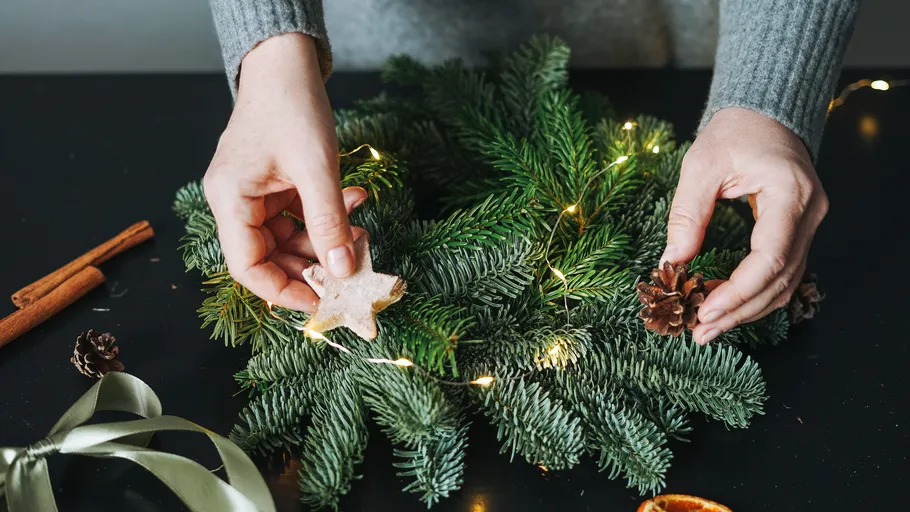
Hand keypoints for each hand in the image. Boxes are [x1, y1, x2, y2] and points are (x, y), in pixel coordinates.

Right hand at [204, 33, 366, 311]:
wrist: (287, 62)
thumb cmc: (292, 106)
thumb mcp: (316, 169)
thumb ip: (329, 222)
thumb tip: (342, 271)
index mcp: (230, 200)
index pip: (247, 267)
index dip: (284, 291)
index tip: (323, 302)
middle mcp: (236, 202)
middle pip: (271, 257)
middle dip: (314, 265)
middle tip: (354, 270)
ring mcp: (255, 194)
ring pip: (290, 238)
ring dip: (327, 240)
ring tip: (361, 232)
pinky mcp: (274, 185)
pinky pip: (299, 215)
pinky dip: (327, 216)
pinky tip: (354, 202)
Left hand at [664, 107, 828, 344]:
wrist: (763, 114)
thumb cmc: (733, 132)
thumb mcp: (701, 166)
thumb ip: (687, 214)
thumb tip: (671, 261)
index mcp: (790, 194)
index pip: (771, 258)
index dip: (739, 291)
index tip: (705, 310)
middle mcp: (809, 214)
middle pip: (781, 279)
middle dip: (739, 310)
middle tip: (700, 332)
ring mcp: (809, 224)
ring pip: (786, 282)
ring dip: (748, 310)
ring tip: (708, 328)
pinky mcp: (798, 231)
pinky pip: (782, 272)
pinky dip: (755, 294)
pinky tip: (728, 308)